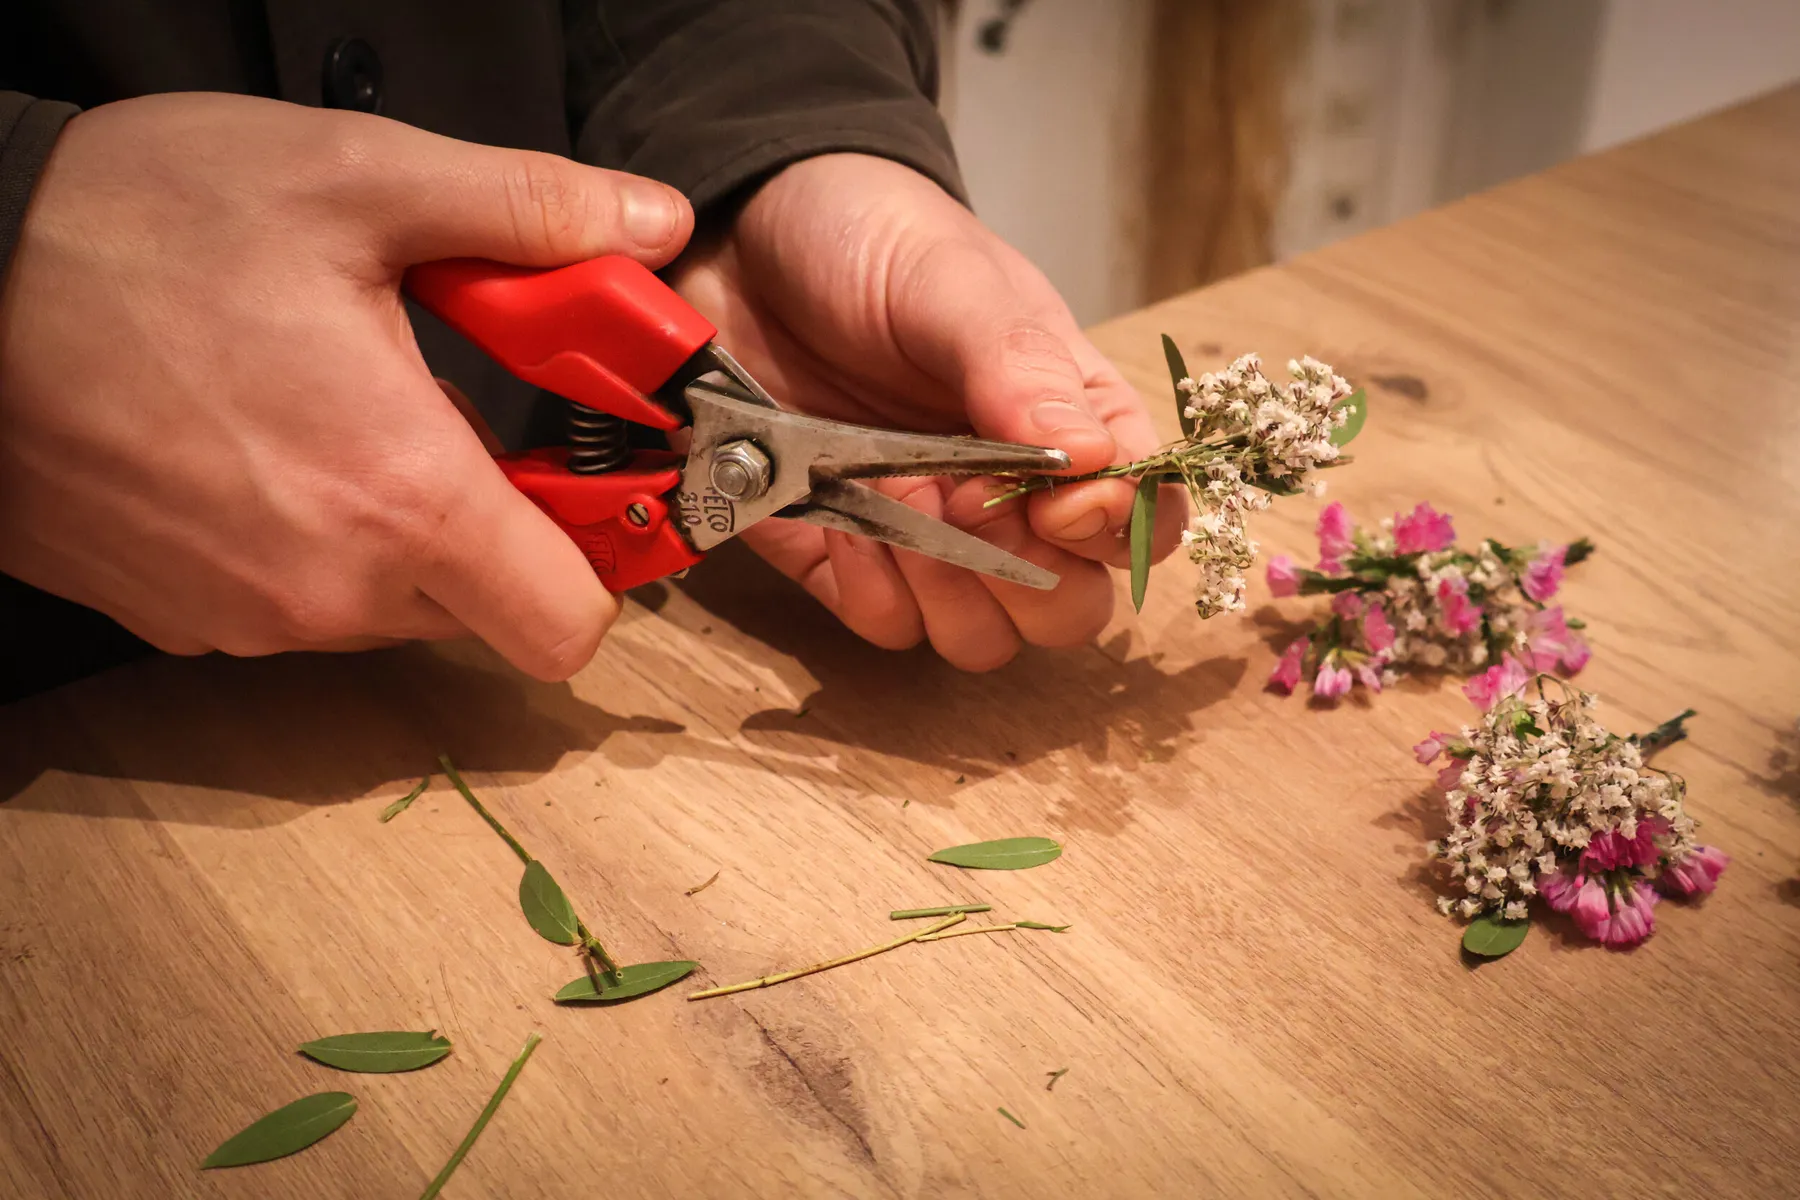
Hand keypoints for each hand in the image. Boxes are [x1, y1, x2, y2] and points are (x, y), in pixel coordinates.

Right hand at [0, 93, 691, 679]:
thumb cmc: (133, 225)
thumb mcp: (354, 178)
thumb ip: (528, 210)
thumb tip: (653, 226)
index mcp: (401, 495)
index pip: (569, 623)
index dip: (601, 556)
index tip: (588, 479)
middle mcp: (329, 586)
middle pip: (486, 606)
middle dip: (496, 521)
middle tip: (452, 408)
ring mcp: (245, 617)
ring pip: (392, 605)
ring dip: (399, 526)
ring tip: (339, 407)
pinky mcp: (179, 618)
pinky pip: (297, 604)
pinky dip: (310, 541)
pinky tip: (261, 443)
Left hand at [671, 153, 1183, 669]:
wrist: (742, 230)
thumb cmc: (869, 238)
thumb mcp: (951, 279)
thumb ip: (1020, 367)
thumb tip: (1093, 460)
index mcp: (1071, 420)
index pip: (1141, 521)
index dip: (1113, 535)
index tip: (1056, 502)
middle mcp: (1011, 493)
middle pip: (1070, 608)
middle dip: (1029, 582)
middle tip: (968, 505)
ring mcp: (929, 533)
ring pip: (980, 639)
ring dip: (946, 592)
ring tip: (892, 500)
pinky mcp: (841, 554)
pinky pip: (883, 625)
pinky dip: (869, 592)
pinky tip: (842, 524)